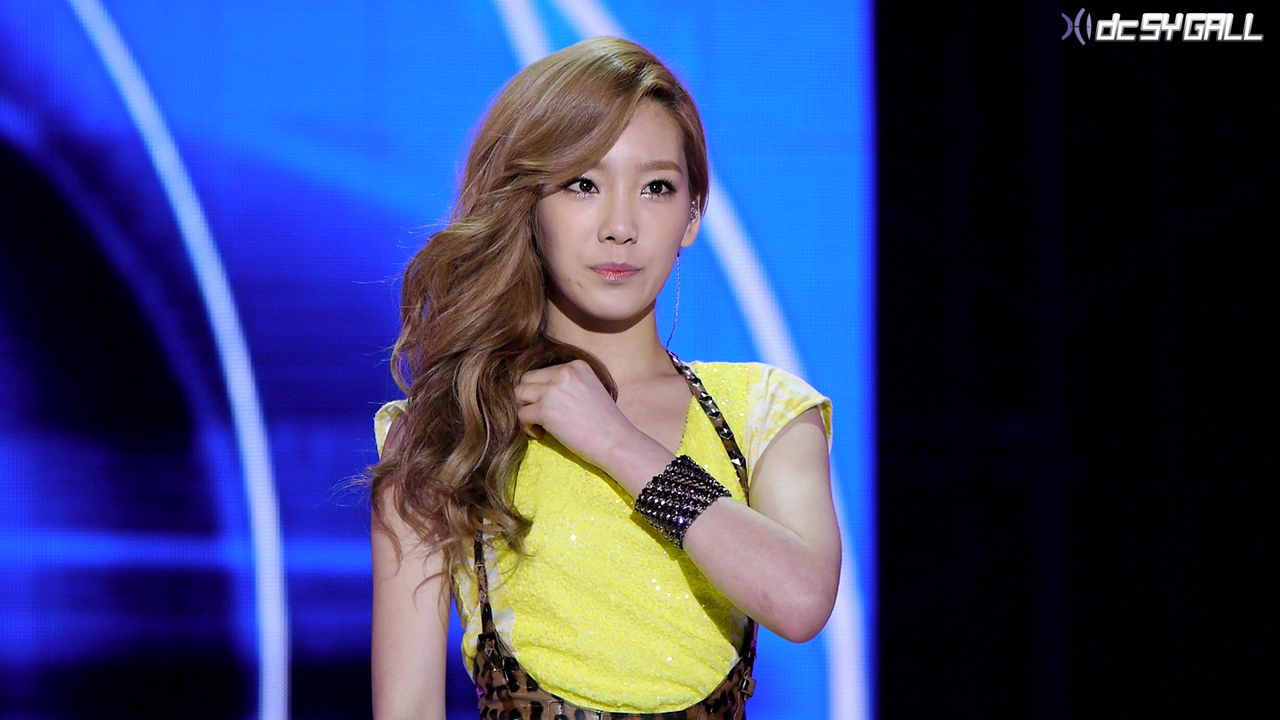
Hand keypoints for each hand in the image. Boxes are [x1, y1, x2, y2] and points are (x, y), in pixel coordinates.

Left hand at [515, 360, 641, 472]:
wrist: (617, 442)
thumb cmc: (606, 424)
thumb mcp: (590, 390)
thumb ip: (568, 384)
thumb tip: (537, 390)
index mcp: (576, 366)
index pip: (542, 372)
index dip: (540, 392)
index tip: (551, 409)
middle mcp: (564, 372)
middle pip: (527, 380)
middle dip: (528, 399)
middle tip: (539, 417)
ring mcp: (554, 390)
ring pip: (519, 395)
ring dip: (525, 410)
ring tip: (539, 425)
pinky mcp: (546, 409)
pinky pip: (521, 414)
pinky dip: (526, 426)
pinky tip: (541, 434)